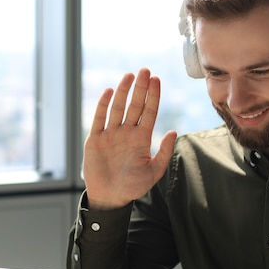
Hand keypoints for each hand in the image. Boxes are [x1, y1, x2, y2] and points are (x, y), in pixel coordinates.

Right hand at [83, 68, 176, 209]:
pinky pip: (99, 119)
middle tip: (145, 70)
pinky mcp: (95, 139)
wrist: (110, 198)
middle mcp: (127, 132)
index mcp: (141, 138)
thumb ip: (163, 152)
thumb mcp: (154, 172)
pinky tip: (109, 91)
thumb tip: (173, 131)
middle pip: (135, 105)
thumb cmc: (132, 187)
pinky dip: (103, 105)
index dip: (153, 96)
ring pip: (118, 108)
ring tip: (130, 76)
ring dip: (123, 92)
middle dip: (141, 88)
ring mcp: (111, 134)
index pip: (149, 112)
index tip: (157, 80)